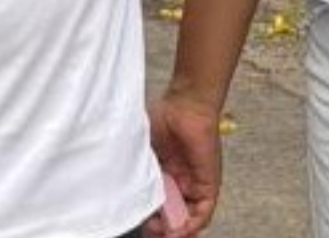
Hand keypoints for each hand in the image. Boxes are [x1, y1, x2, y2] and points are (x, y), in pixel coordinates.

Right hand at [143, 92, 222, 237]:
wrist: (185, 103)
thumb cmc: (162, 116)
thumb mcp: (140, 148)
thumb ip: (133, 168)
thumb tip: (119, 192)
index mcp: (160, 172)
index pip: (155, 203)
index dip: (146, 217)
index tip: (135, 223)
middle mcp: (177, 180)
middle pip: (170, 214)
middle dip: (159, 228)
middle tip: (148, 231)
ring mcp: (193, 182)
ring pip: (187, 217)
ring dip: (176, 230)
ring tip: (161, 234)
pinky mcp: (208, 182)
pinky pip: (204, 211)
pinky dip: (193, 224)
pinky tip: (180, 231)